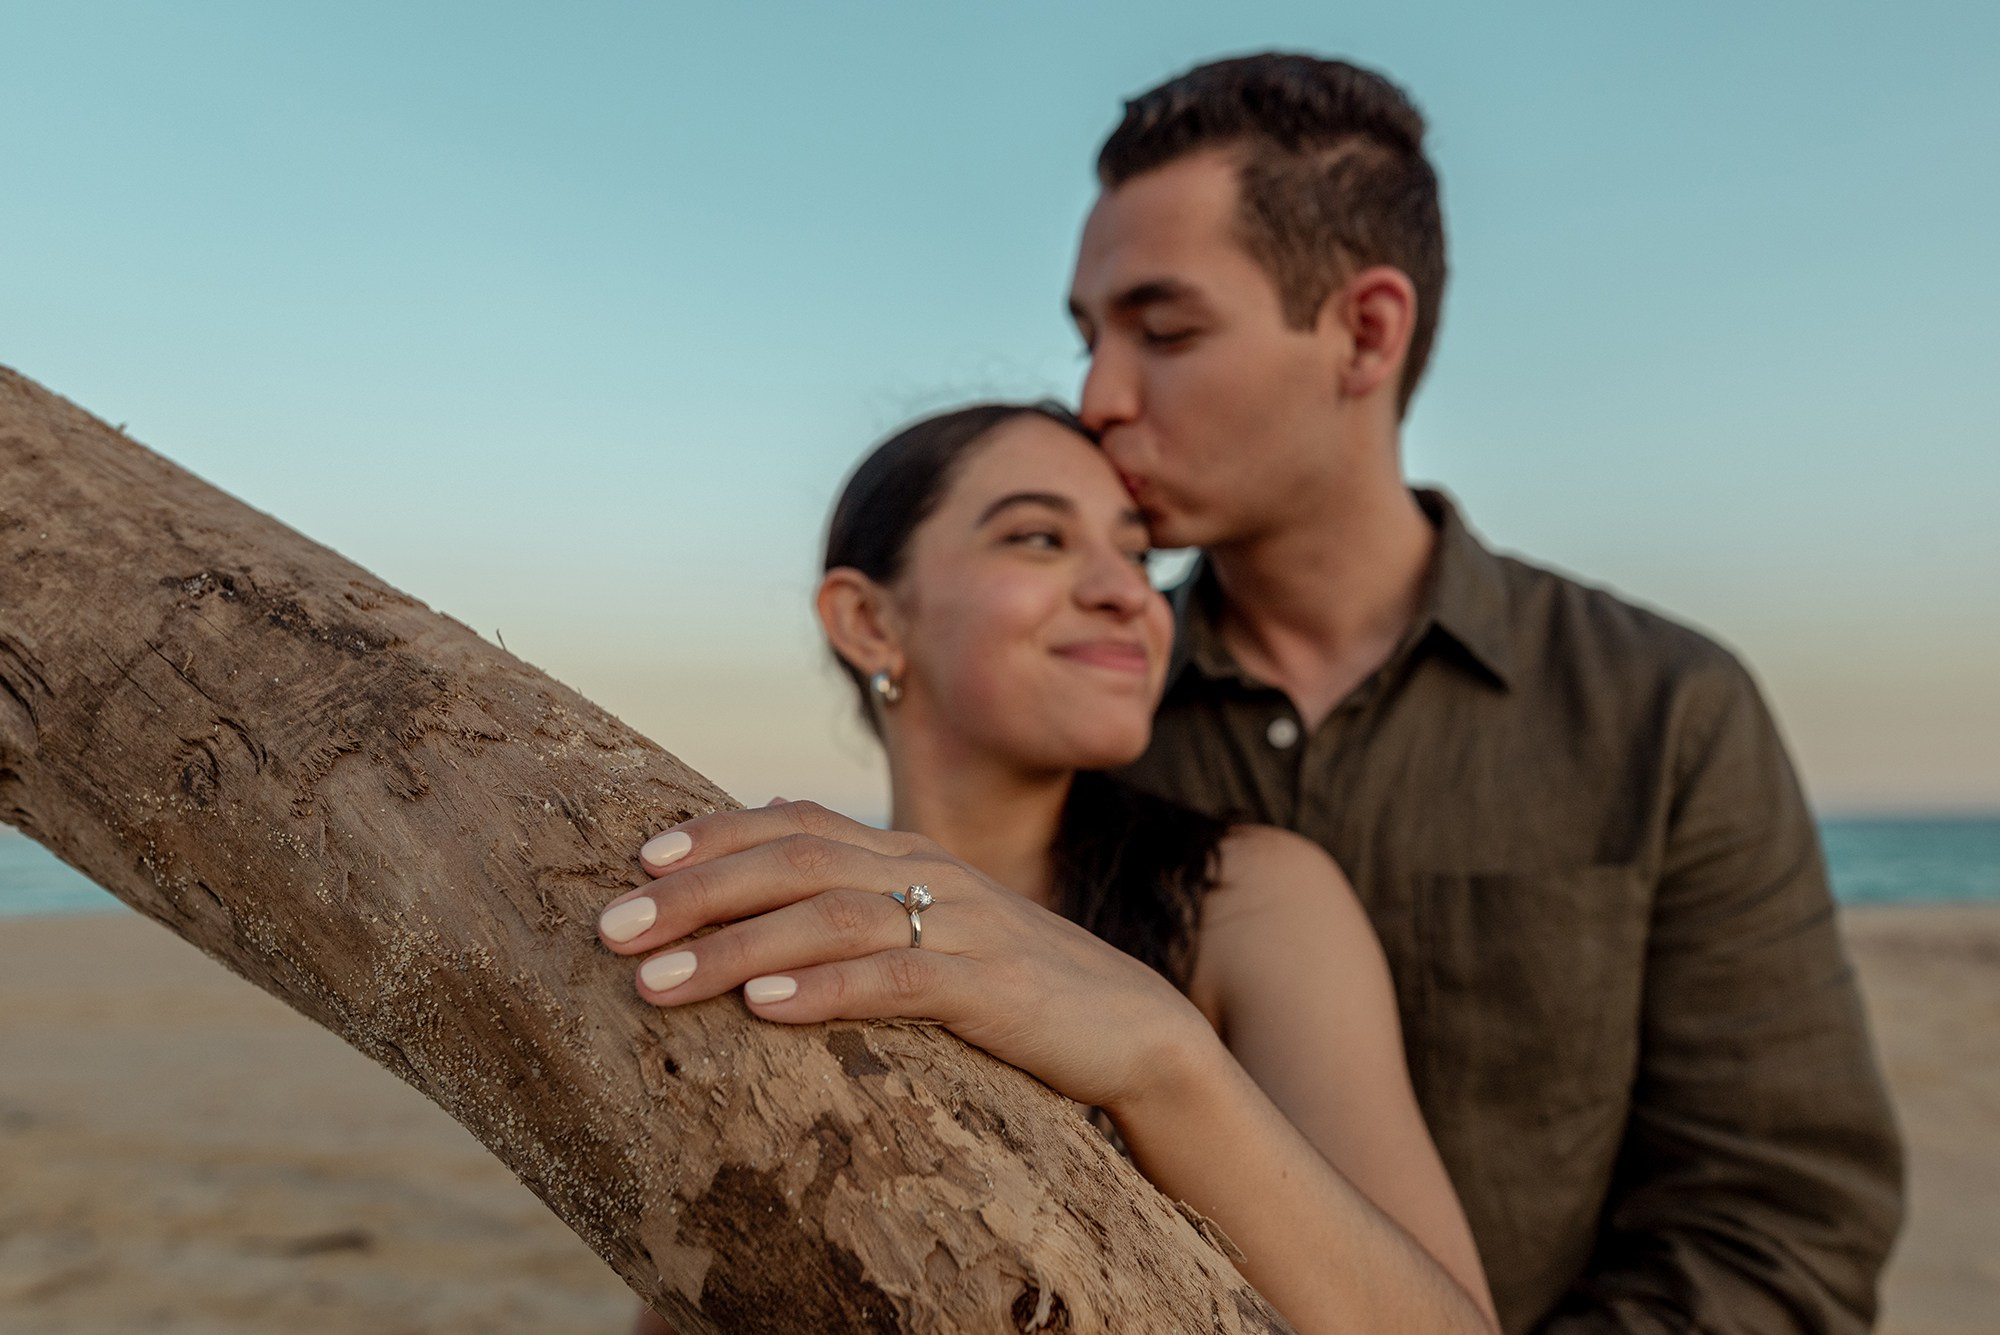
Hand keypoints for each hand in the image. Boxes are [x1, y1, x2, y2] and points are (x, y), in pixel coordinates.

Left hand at [594, 800, 1209, 1113]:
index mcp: (906, 854)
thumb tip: (760, 926)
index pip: (796, 820)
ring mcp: (962, 924)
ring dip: (734, 947)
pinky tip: (767, 1011)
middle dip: (694, 891)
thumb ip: (858, 916)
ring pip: (829, 917)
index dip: (714, 832)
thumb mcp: (928, 937)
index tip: (637, 860)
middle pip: (794, 857)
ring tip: (656, 981)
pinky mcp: (991, 986)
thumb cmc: (1012, 989)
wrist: (1130, 1028)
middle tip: (612, 928)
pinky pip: (898, 979)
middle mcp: (927, 871)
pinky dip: (827, 990)